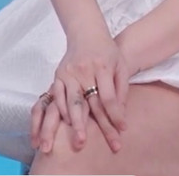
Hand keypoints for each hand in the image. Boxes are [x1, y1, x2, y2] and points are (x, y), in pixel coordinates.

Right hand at [29, 28, 129, 153]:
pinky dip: (61, 112)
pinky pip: (57, 97)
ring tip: (76, 141)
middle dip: (91, 126)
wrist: (86, 33)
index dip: (115, 115)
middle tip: (89, 145)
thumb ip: (121, 90)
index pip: (108, 97)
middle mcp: (83, 71)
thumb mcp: (120, 65)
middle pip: (88, 103)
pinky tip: (64, 125)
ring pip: (70, 103)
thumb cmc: (107, 51)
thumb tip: (120, 116)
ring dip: (73, 124)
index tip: (121, 131)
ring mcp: (68, 73)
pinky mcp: (58, 75)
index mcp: (102, 67)